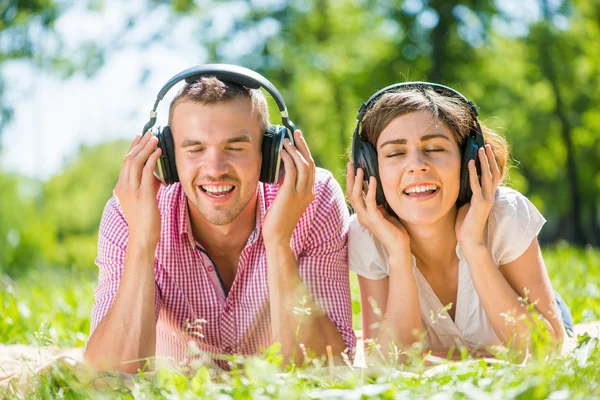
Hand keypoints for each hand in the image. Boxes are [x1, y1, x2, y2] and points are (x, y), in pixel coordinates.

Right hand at [114, 131, 162, 246]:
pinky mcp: (142, 195)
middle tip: (149, 133)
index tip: (140, 137)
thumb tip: (156, 173)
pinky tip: (159, 152)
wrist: (143, 237)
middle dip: (139, 144)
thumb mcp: (145, 198)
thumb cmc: (146, 220)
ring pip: (136, 162)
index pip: (126, 162)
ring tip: (155, 138)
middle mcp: (123, 187)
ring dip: (146, 148)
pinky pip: (147, 172)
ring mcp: (132, 191)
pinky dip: (152, 159)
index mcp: (121, 187)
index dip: (133, 147)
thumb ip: (148, 184)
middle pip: (129, 159)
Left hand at [262, 130, 314, 243]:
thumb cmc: (278, 222)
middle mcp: (308, 192)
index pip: (310, 169)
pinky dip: (287, 159)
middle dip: (302, 146)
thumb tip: (280, 173)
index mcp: (309, 194)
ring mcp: (301, 194)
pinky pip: (291, 171)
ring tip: (285, 140)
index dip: (305, 153)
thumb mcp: (286, 202)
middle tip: (295, 133)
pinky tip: (281, 152)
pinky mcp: (290, 195)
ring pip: (303, 165)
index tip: (297, 141)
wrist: (278, 238)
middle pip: (309, 163)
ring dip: (294, 150)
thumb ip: (287, 188)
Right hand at [346, 162, 409, 253]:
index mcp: (363, 214)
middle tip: (351, 164)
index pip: (353, 195)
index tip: (353, 168)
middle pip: (350, 194)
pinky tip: (372, 179)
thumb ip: (378, 203)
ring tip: (360, 169)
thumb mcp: (385, 212)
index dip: (352, 181)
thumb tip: (376, 189)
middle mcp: (361, 215)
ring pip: (356, 197)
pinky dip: (370, 189)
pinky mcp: (374, 219)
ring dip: (357, 181)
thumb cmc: (394, 230)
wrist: (398, 246)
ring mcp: (366, 218)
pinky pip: (370, 201)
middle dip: (350, 178)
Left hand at [455, 144, 500, 246]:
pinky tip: (470, 163)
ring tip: (480, 149)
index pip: (493, 176)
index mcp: (488, 196)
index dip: (491, 163)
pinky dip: (474, 172)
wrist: (469, 239)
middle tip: (485, 145)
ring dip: (484, 161)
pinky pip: (477, 184)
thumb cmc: (465, 223)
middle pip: (493, 172)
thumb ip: (467, 192)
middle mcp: (491, 196)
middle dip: (489, 158)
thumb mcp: (466, 203)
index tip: (486, 151)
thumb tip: (460, 180)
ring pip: (488, 176)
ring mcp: (487, 199)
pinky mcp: (480, 203)